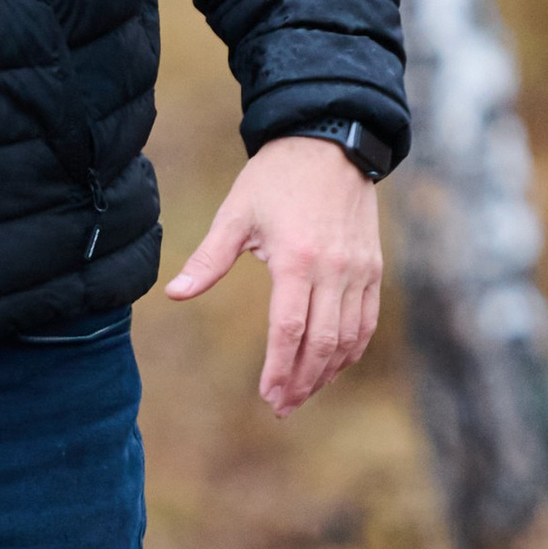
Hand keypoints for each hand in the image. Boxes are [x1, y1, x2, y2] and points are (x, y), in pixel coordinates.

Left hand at [166, 135, 383, 416]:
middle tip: (283, 407)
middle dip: (303, 382)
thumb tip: (174, 294)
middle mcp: (334, 270)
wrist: (331, 142)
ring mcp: (359, 271)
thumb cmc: (275, 178)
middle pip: (322, 343)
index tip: (267, 396)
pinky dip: (352, 349)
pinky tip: (333, 365)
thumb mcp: (236, 214)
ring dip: (328, 372)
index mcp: (297, 260)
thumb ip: (208, 260)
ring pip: (350, 338)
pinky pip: (367, 321)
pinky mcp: (373, 268)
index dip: (279, 369)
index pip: (288, 330)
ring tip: (305, 394)